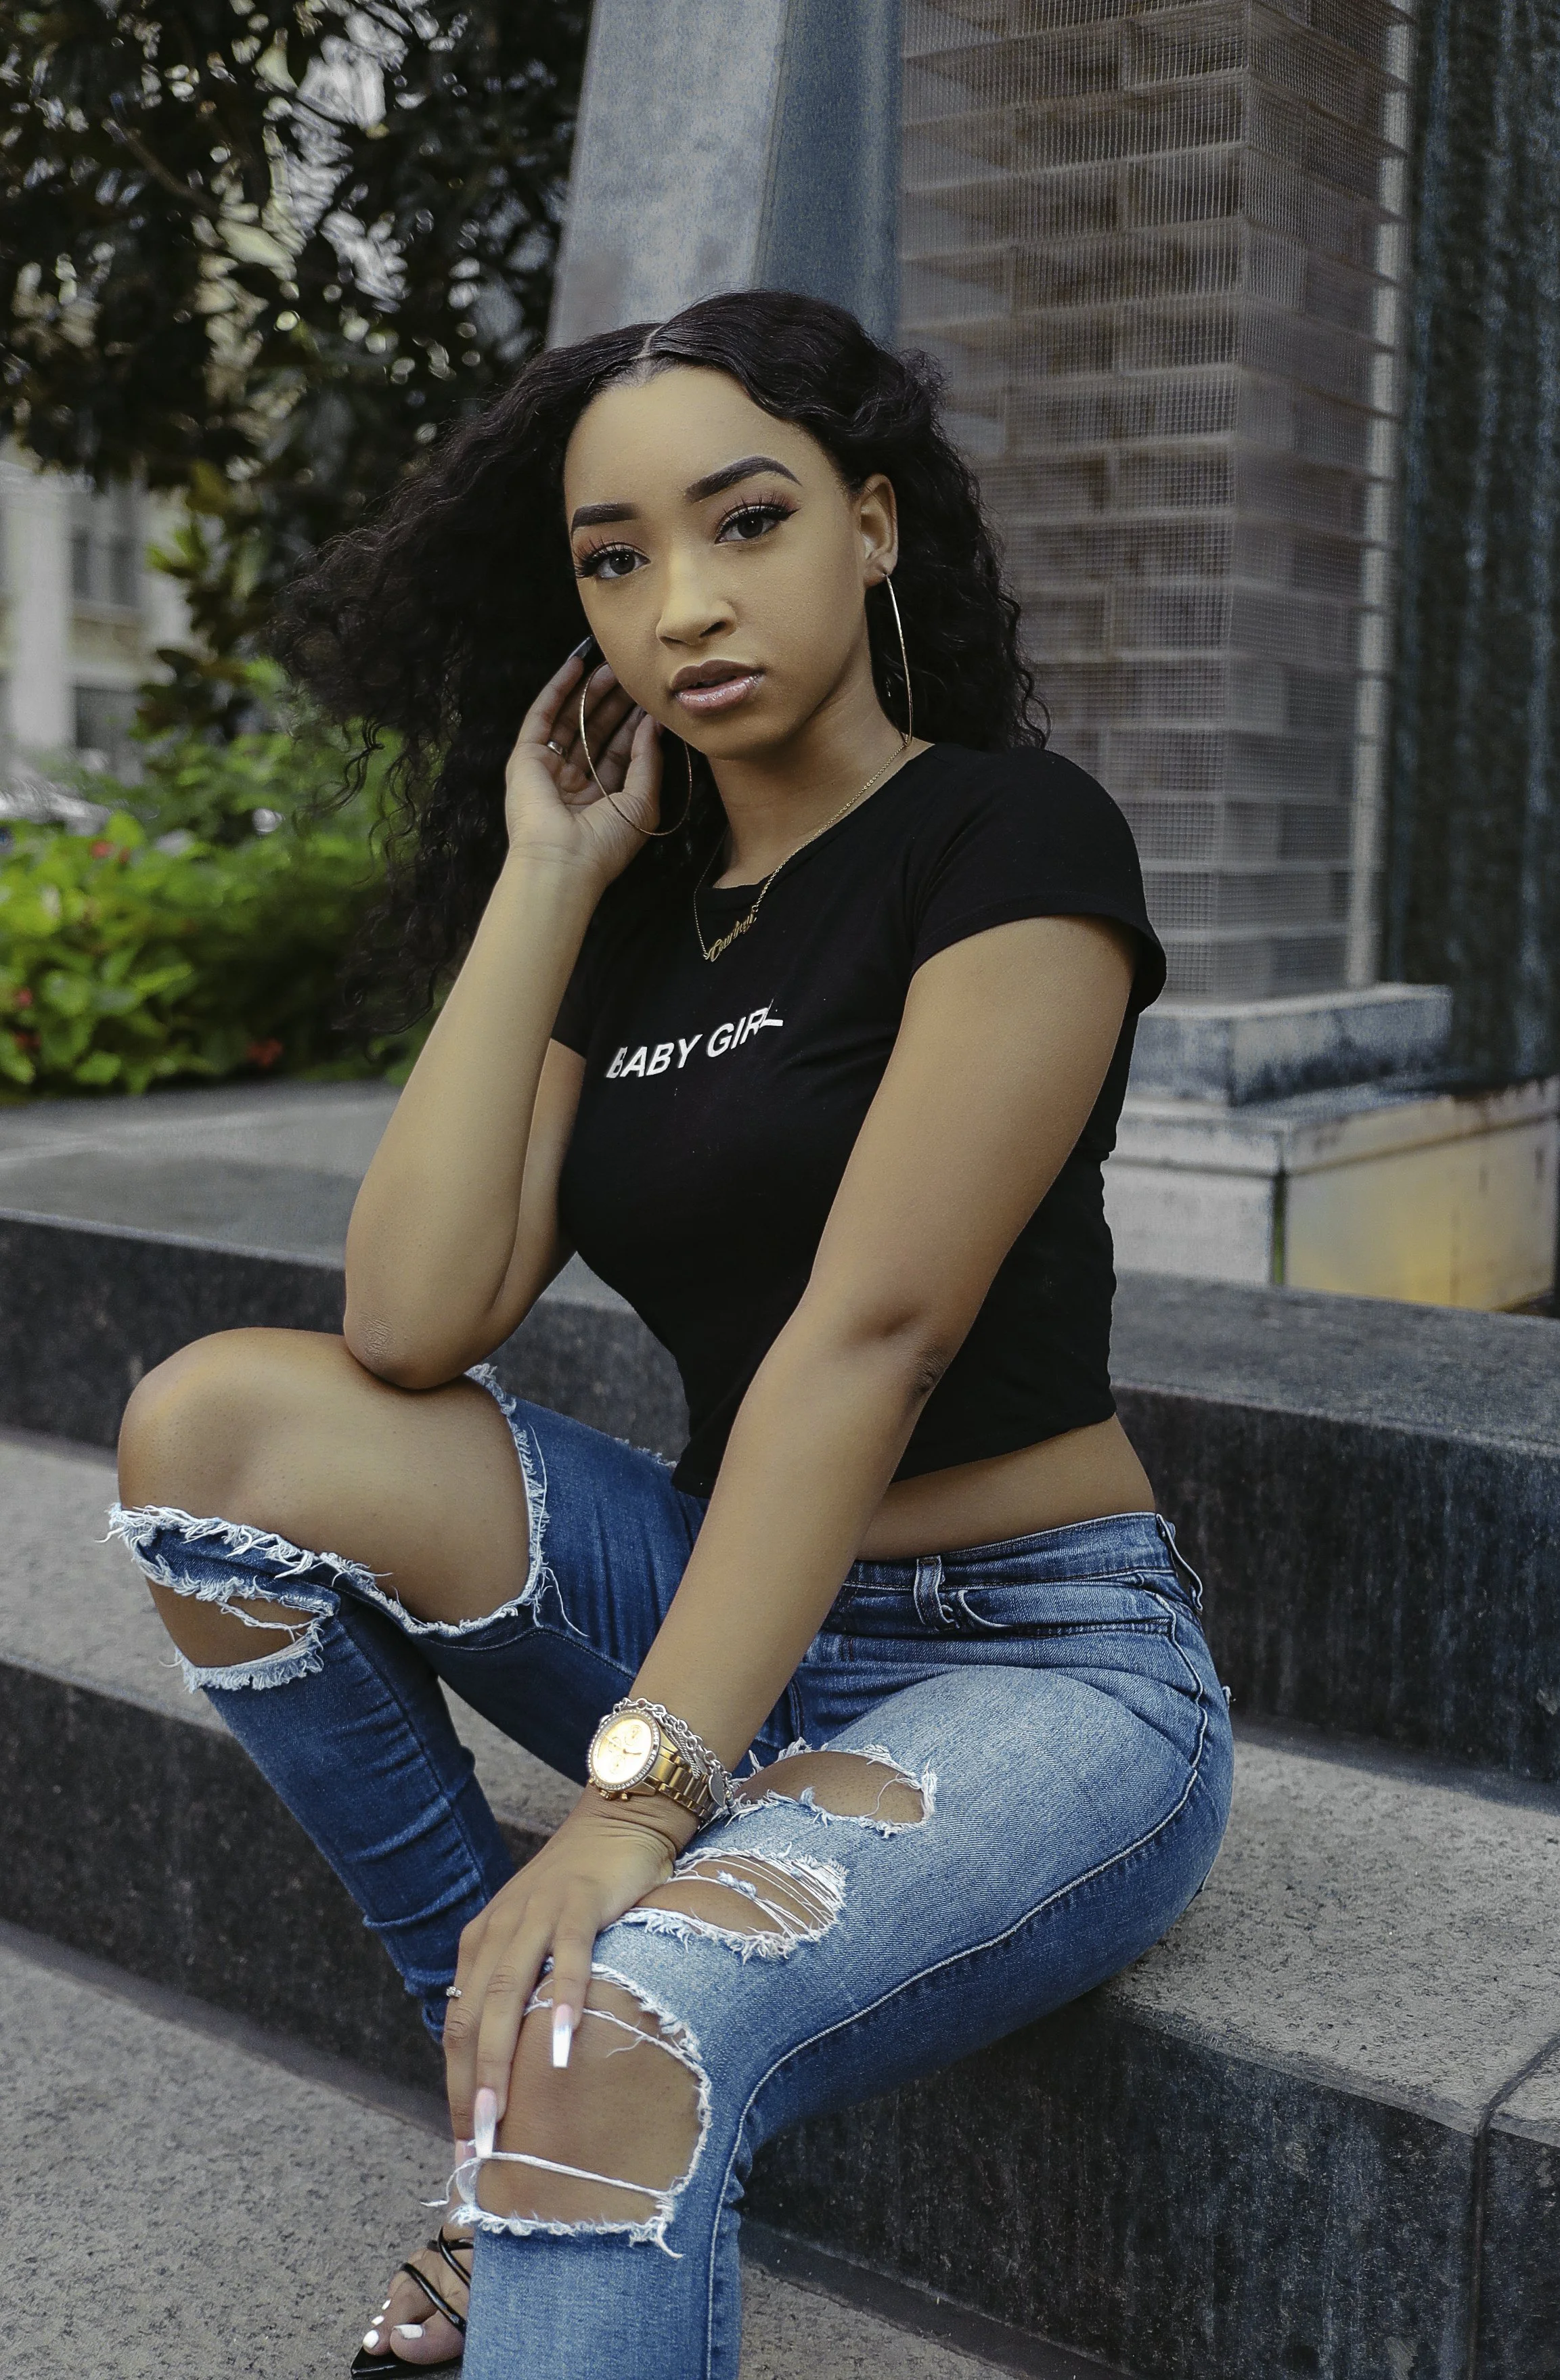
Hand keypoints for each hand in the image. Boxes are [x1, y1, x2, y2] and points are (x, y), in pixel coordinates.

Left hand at [442, 1791, 692, 2137]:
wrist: (617, 1819)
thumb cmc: (581, 1892)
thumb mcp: (536, 1942)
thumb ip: (521, 1991)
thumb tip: (513, 2066)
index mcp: (480, 1946)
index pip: (458, 2029)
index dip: (456, 2090)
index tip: (465, 2149)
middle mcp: (498, 1931)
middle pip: (473, 2020)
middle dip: (470, 2090)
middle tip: (478, 2151)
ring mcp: (537, 1914)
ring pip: (507, 1996)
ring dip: (501, 2061)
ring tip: (501, 2117)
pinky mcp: (579, 1901)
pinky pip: (568, 1957)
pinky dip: (562, 2000)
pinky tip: (561, 2043)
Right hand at [502, 647, 667, 881]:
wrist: (563, 861)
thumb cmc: (606, 843)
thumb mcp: (641, 802)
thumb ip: (647, 761)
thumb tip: (653, 726)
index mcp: (601, 797)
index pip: (619, 752)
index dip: (634, 725)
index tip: (651, 700)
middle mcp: (573, 782)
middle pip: (595, 731)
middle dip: (613, 704)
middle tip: (631, 675)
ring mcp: (548, 769)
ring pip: (570, 720)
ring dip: (589, 692)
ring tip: (610, 667)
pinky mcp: (525, 758)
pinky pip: (541, 716)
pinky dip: (557, 690)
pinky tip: (575, 666)